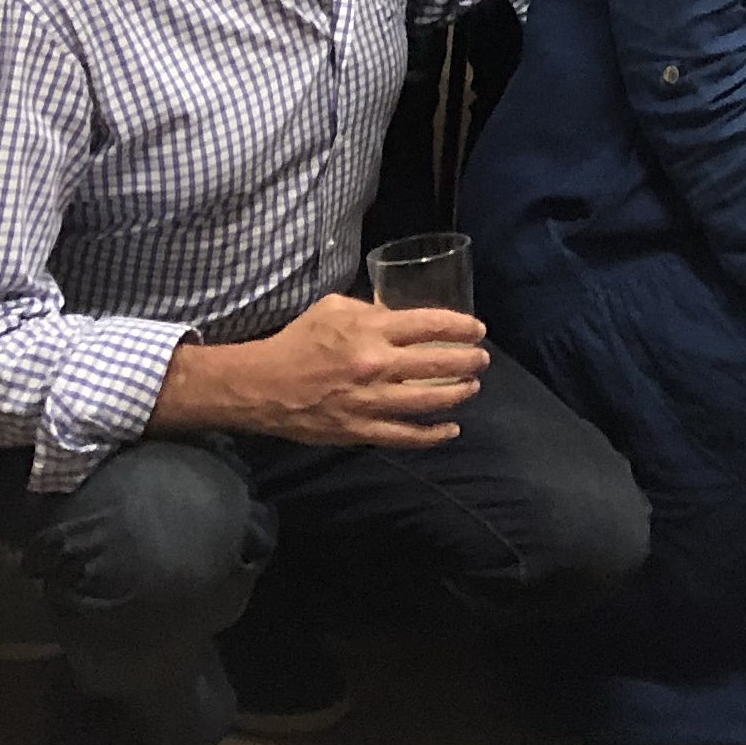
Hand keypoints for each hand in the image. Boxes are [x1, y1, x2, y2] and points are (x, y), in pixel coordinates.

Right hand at [225, 295, 486, 446]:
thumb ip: (371, 309)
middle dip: (468, 361)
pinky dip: (431, 436)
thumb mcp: (334, 308)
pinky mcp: (360, 430)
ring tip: (472, 388)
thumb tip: (398, 313)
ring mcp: (370, 401)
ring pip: (428, 401)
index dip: (460, 327)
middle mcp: (376, 365)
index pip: (430, 325)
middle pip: (437, 363)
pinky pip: (404, 436)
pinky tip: (450, 430)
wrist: (263, 386)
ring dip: (457, 395)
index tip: (477, 330)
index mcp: (370, 330)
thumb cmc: (298, 340)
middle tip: (482, 360)